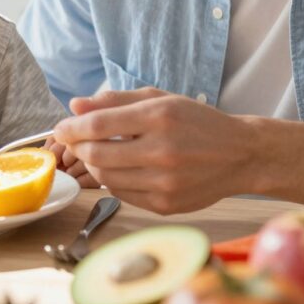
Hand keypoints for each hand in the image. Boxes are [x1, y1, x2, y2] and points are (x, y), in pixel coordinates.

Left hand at [53, 87, 254, 213]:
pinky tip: (120, 169)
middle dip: (78, 147)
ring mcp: (165, 181)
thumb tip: (75, 106)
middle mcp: (163, 150)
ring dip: (93, 165)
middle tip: (74, 141)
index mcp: (160, 117)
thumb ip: (115, 101)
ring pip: (105, 177)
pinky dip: (112, 181)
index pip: (98, 125)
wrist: (241, 155)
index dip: (71, 128)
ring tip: (97, 153)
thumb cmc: (197, 122)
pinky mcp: (165, 204)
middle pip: (97, 154)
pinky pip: (122, 193)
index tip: (62, 128)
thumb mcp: (160, 99)